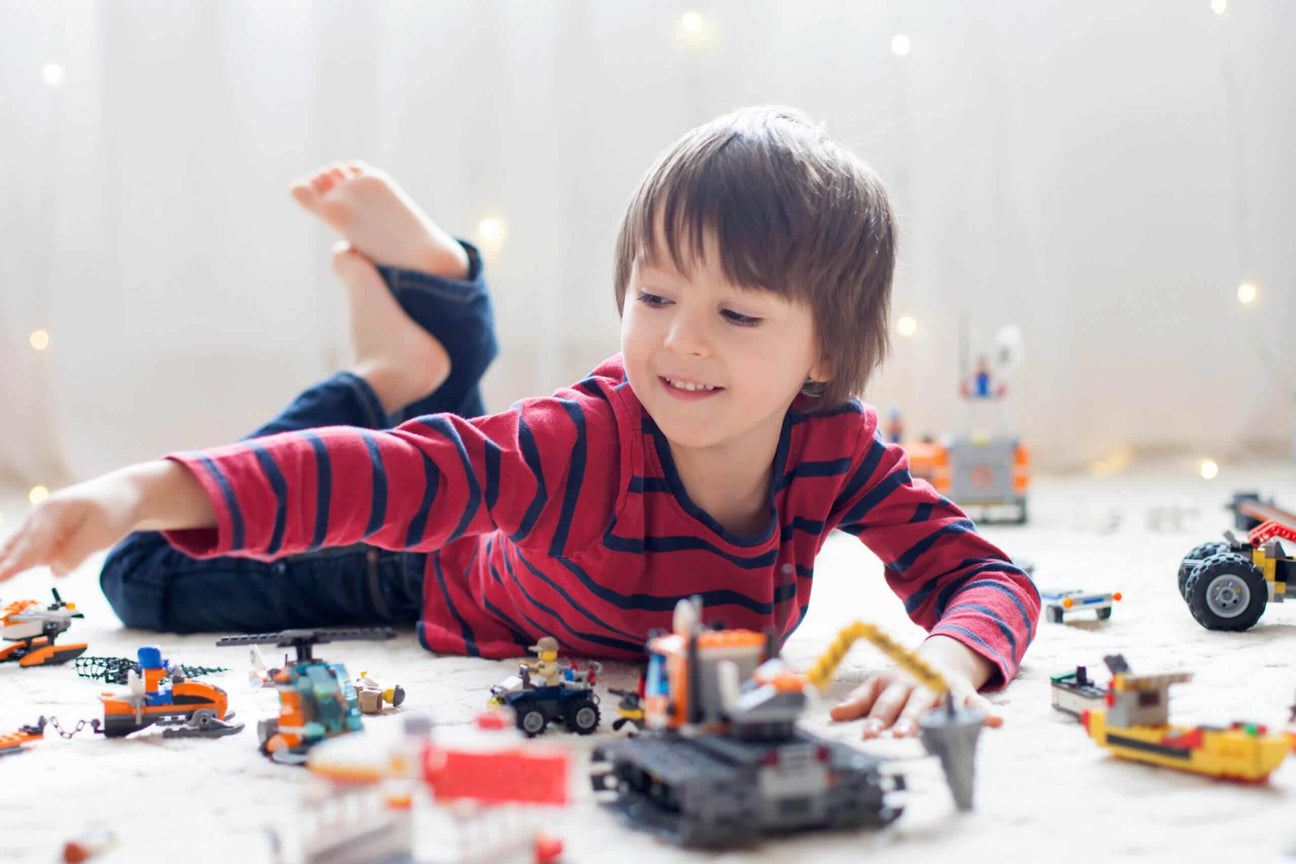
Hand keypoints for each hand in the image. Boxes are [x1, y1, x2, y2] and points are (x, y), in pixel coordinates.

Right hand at [0, 460, 213, 582]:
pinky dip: (37, 557)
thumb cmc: (114, 512)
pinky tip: (61, 550)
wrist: (124, 494)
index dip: (13, 565)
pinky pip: (34, 550)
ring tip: (37, 562)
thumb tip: (55, 570)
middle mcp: (38, 514)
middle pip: (18, 549)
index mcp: (51, 512)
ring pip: (24, 550)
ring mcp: (38, 521)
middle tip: (0, 578)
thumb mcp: (101, 534)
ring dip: (25, 562)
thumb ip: (76, 554)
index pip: (30, 547)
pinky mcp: (43, 530)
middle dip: (8, 565)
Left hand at [828, 635, 1004, 738]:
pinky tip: (996, 722)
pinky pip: (977, 702)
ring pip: (942, 704)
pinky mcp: (965, 692)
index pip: (884, 703)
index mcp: (897, 684)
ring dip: (943, 717)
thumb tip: (833, 715)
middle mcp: (920, 686)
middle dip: (907, 720)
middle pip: (912, 704)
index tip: (868, 735)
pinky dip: (986, 711)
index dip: (876, 719)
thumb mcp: (880, 684)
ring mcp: (944, 689)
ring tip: (941, 732)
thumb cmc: (904, 679)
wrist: (941, 656)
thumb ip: (859, 701)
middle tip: (899, 736)